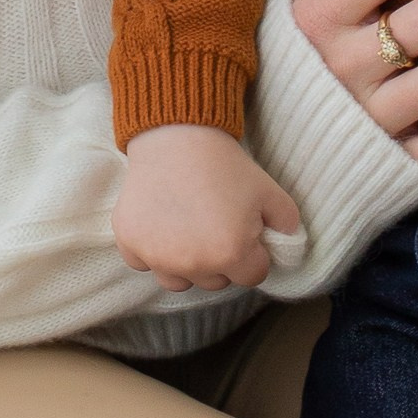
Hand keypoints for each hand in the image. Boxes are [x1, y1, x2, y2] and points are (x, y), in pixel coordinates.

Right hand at [114, 126, 301, 293]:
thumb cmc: (225, 164)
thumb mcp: (270, 191)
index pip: (252, 276)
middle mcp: (192, 264)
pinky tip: (161, 224)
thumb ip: (288, 225)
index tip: (245, 230)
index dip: (254, 253)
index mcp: (231, 255)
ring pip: (178, 280)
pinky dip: (151, 250)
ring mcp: (157, 257)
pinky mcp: (129, 244)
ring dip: (186, 264)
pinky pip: (143, 263)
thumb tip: (287, 246)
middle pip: (216, 281)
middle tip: (215, 224)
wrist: (176, 135)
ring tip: (188, 230)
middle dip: (221, 260)